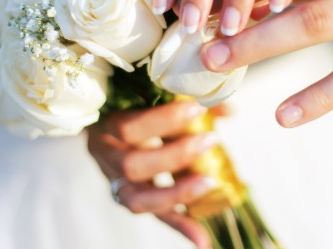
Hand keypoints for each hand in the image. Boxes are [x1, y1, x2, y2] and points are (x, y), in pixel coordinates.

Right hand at [87, 100, 219, 248]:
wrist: (108, 127)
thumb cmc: (133, 107)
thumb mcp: (149, 98)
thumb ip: (185, 101)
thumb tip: (228, 110)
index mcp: (105, 126)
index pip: (127, 127)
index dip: (162, 120)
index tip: (198, 108)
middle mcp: (106, 158)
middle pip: (132, 165)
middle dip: (175, 155)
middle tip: (210, 139)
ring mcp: (116, 183)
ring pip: (138, 198)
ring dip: (178, 192)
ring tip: (210, 182)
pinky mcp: (132, 200)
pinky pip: (154, 215)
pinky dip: (180, 225)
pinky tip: (203, 239)